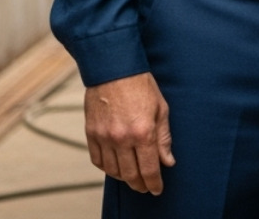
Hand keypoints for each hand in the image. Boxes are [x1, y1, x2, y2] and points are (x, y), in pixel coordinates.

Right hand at [84, 71, 174, 194]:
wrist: (113, 68)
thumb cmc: (141, 85)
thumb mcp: (161, 109)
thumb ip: (164, 138)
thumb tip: (168, 161)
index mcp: (143, 132)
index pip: (149, 169)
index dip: (154, 183)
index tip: (157, 189)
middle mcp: (121, 138)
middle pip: (130, 175)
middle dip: (140, 184)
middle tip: (146, 187)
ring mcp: (104, 137)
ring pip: (112, 171)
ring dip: (124, 178)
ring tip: (132, 177)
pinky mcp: (91, 133)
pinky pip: (97, 160)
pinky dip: (107, 168)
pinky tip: (115, 166)